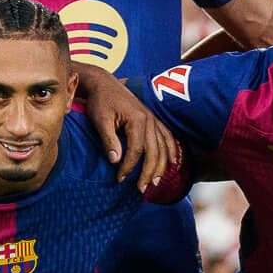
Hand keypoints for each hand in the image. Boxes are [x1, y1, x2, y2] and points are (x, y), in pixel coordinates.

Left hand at [78, 69, 179, 189]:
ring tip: (155, 182)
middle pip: (154, 151)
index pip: (136, 150)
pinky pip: (167, 137)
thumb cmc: (100, 101)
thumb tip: (116, 161)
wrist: (104, 83)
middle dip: (148, 172)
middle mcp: (150, 120)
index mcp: (137, 120)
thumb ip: (109, 140)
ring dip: (161, 166)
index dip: (129, 167)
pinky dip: (171, 150)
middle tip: (141, 189)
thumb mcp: (100, 120)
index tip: (119, 179)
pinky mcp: (153, 119)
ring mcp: (153, 119)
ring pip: (163, 147)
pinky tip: (172, 163)